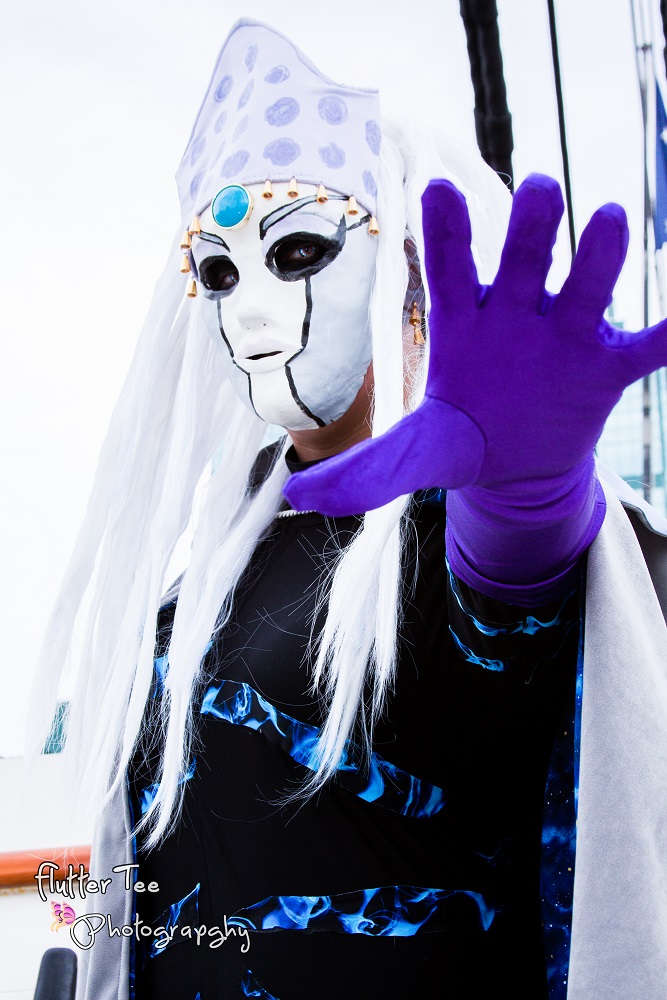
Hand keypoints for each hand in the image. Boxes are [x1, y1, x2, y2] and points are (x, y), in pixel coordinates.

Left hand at [284, 174, 666, 517]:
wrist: (519, 465)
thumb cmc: (463, 439)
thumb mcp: (416, 454)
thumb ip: (366, 472)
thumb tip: (297, 497)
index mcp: (463, 321)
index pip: (451, 268)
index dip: (446, 233)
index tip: (437, 189)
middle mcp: (517, 313)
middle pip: (525, 258)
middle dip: (531, 226)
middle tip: (539, 191)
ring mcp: (566, 334)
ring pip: (586, 285)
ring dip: (599, 258)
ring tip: (607, 223)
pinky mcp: (607, 366)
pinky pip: (645, 345)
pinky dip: (665, 333)